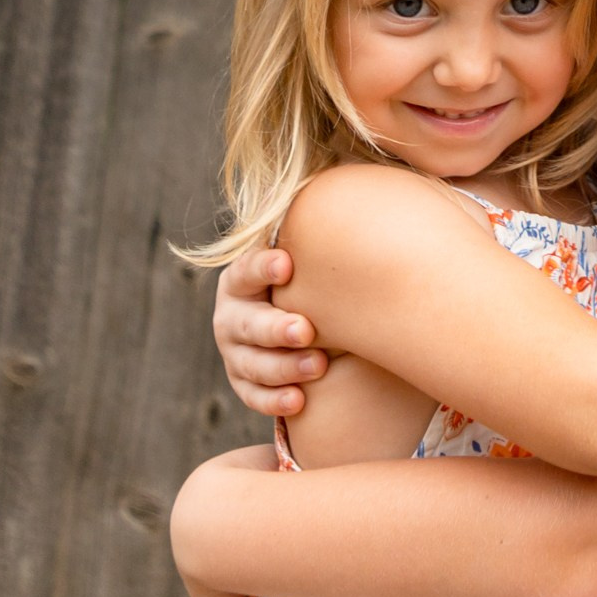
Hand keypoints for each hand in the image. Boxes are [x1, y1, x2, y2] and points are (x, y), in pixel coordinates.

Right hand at [213, 243, 327, 417]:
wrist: (301, 320)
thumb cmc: (311, 278)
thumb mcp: (308, 255)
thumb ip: (318, 234)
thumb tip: (364, 195)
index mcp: (242, 277)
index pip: (246, 270)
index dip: (263, 267)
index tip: (288, 263)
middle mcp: (231, 314)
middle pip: (248, 323)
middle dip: (275, 328)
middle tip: (306, 329)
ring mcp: (235, 351)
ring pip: (252, 364)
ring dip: (284, 367)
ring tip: (319, 367)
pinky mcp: (244, 382)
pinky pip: (254, 396)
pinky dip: (274, 400)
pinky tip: (299, 400)